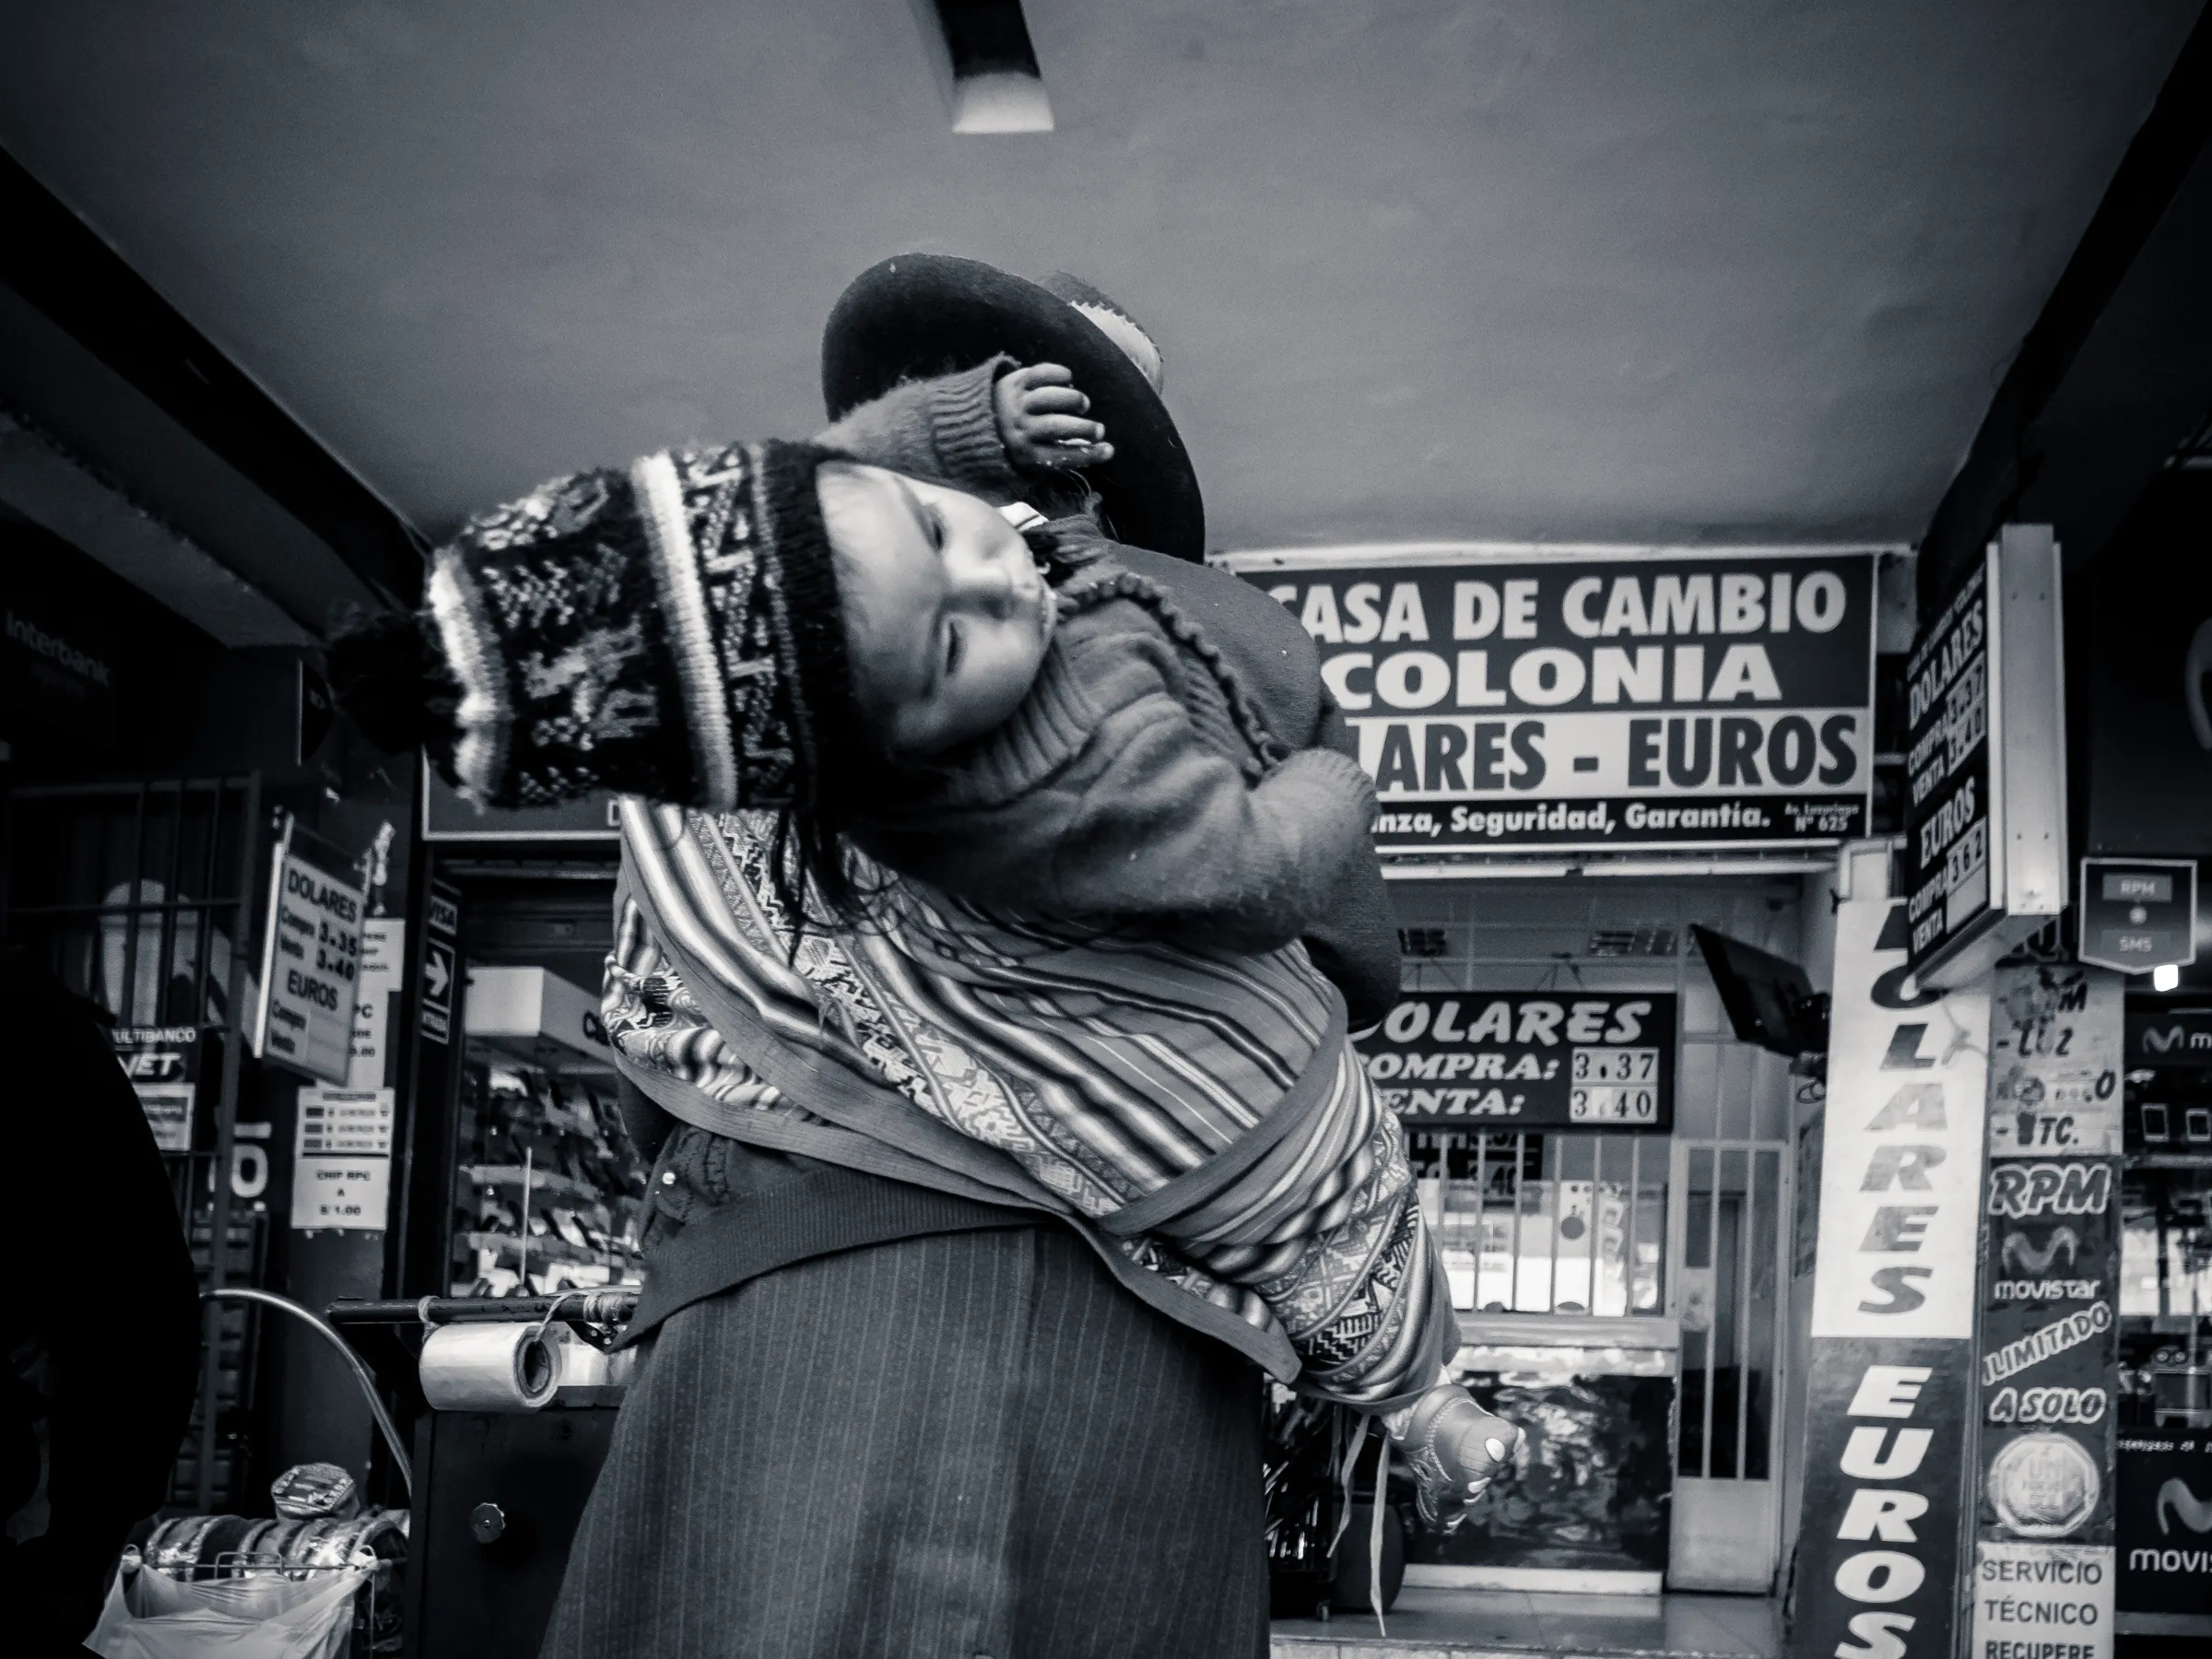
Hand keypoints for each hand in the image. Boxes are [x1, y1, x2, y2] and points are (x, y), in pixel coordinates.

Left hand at [995, 363, 1114, 470]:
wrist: (981, 419)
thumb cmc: (1022, 440)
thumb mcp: (1037, 456)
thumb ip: (1067, 454)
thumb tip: (1108, 450)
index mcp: (1025, 453)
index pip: (1060, 456)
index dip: (1088, 454)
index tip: (1108, 449)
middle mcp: (1020, 428)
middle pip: (1054, 427)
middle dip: (1082, 428)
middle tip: (1099, 430)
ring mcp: (1017, 403)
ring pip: (1048, 398)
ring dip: (1072, 399)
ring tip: (1083, 405)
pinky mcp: (1016, 381)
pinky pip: (1040, 373)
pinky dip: (1059, 374)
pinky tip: (1069, 380)